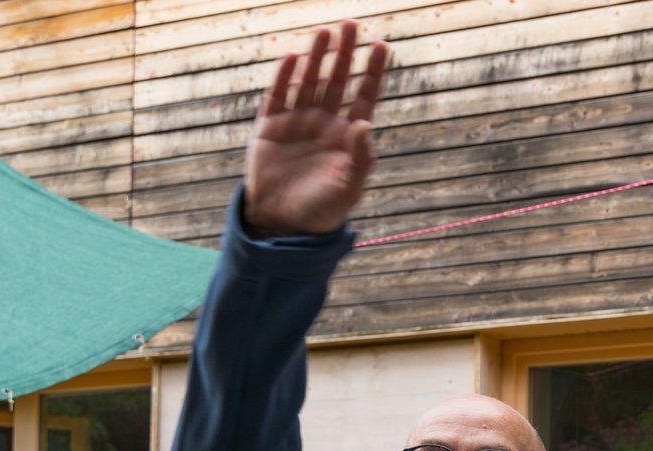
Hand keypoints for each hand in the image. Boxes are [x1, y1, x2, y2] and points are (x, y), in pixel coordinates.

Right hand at [243, 20, 389, 236]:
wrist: (283, 225)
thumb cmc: (322, 210)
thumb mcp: (348, 188)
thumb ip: (360, 157)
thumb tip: (365, 122)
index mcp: (347, 136)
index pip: (364, 96)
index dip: (373, 71)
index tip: (382, 46)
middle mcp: (323, 122)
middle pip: (337, 80)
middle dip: (345, 53)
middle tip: (351, 24)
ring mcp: (296, 122)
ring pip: (309, 81)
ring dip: (317, 57)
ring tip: (326, 31)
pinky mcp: (270, 127)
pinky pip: (278, 95)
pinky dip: (285, 76)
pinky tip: (294, 58)